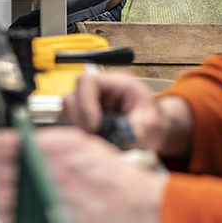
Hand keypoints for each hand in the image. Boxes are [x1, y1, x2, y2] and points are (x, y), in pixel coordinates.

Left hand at [0, 127, 165, 222]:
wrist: (141, 209)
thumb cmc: (118, 180)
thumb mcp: (86, 145)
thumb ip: (52, 143)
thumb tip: (21, 145)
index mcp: (56, 146)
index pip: (1, 144)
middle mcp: (47, 172)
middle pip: (0, 173)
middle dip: (4, 173)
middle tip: (14, 174)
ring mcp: (47, 201)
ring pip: (5, 200)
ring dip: (9, 197)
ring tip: (28, 195)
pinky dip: (19, 218)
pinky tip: (32, 212)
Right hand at [63, 72, 192, 156]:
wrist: (152, 128)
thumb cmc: (153, 120)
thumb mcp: (153, 124)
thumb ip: (140, 128)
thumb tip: (125, 134)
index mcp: (116, 82)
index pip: (87, 82)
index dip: (85, 103)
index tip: (95, 126)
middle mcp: (99, 89)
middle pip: (72, 96)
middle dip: (81, 120)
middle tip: (96, 136)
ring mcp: (89, 102)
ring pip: (68, 110)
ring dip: (79, 127)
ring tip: (97, 139)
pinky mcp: (84, 116)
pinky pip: (70, 122)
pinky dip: (78, 133)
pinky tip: (94, 140)